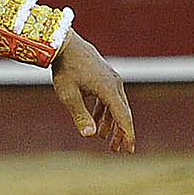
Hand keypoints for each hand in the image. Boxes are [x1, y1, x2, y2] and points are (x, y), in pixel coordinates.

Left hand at [52, 31, 134, 151]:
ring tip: (104, 139)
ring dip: (110, 123)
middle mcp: (114, 84)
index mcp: (108, 89)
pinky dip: (104, 111)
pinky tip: (97, 121)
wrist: (64, 45)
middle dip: (119, 133)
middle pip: (122, 113)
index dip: (127, 134)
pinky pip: (108, 98)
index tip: (129, 150)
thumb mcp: (68, 95)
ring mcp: (111, 79)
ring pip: (115, 106)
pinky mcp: (104, 76)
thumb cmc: (64, 70)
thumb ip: (80, 115)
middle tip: (116, 150)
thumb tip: (90, 135)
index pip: (123, 117)